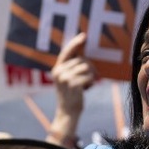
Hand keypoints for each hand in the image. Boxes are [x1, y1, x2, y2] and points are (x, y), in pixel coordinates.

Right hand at [47, 33, 94, 148]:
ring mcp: (66, 78)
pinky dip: (91, 83)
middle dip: (90, 68)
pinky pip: (89, 76)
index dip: (75, 43)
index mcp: (57, 69)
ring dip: (91, 76)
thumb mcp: (67, 79)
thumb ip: (72, 66)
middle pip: (82, 60)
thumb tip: (82, 53)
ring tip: (86, 84)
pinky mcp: (73, 84)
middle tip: (89, 78)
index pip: (67, 52)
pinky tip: (86, 89)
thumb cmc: (71, 94)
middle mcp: (59, 71)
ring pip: (87, 67)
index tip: (84, 36)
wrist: (68, 112)